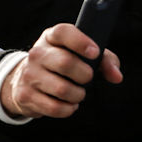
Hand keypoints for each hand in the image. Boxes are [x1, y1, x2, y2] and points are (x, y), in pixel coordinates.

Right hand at [0, 24, 122, 118]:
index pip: (63, 32)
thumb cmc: (62, 63)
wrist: (24, 79)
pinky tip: (69, 104)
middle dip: (85, 75)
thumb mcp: (81, 55)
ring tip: (79, 93)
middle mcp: (37, 53)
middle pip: (65, 63)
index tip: (95, 53)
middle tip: (88, 78)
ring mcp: (29, 74)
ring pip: (62, 89)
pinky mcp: (25, 95)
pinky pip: (55, 107)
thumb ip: (104, 60)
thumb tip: (116, 76)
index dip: (80, 41)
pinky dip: (68, 109)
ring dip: (78, 95)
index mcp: (51, 37)